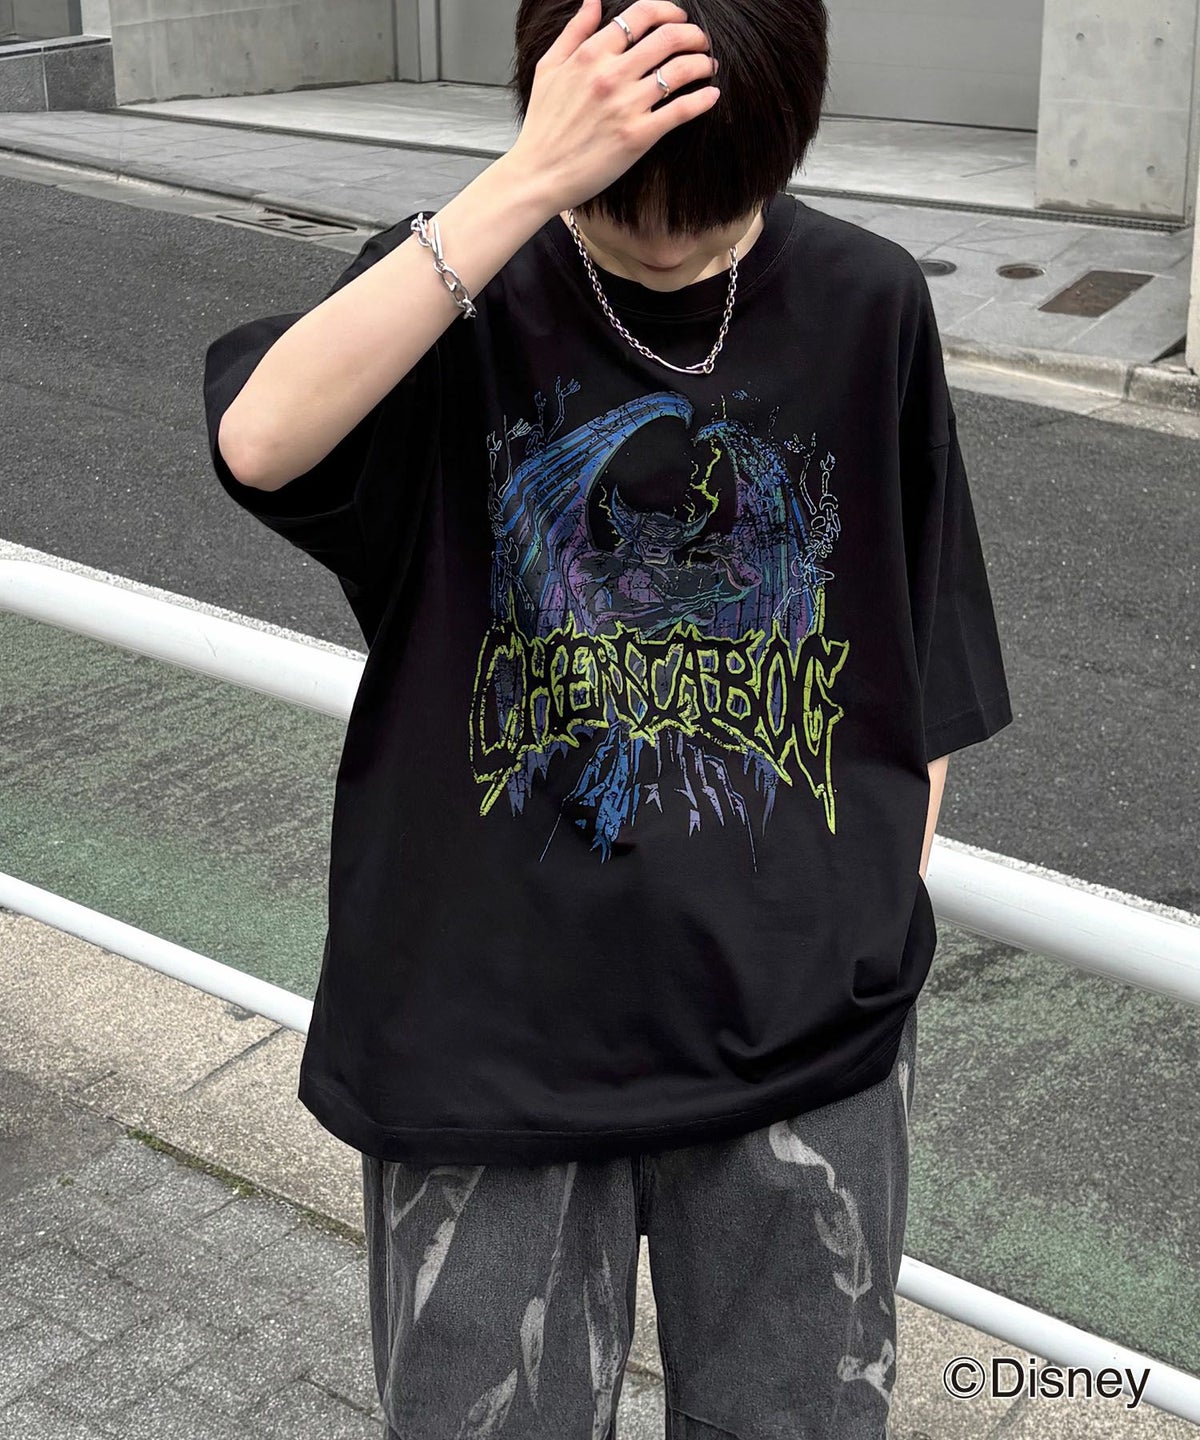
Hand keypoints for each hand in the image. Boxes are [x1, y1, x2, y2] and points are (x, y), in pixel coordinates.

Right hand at [507, 0, 720, 215]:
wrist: (538, 174)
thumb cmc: (542, 125)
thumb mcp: (548, 68)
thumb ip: (573, 32)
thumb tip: (592, 1)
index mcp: (591, 54)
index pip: (641, 15)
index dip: (668, 10)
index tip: (679, 18)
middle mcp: (611, 75)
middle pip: (668, 37)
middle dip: (693, 35)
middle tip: (701, 41)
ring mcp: (627, 105)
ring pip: (680, 70)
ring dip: (702, 63)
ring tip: (709, 66)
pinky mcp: (638, 136)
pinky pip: (681, 110)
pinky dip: (702, 100)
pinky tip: (711, 96)